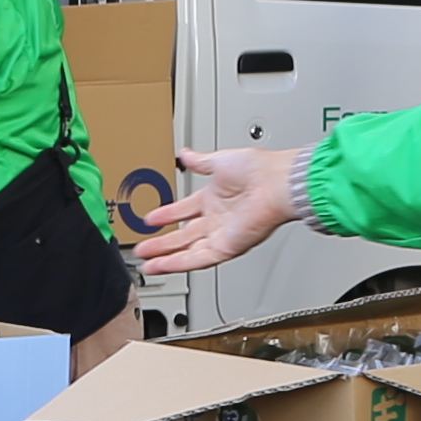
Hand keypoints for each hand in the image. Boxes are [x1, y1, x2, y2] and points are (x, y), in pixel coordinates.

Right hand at [128, 143, 314, 278]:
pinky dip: (179, 263)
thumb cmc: (259, 169)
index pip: (184, 210)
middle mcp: (218, 219)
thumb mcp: (220, 160)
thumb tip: (186, 154)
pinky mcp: (227, 247)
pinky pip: (198, 259)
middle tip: (142, 247)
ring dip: (166, 258)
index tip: (150, 219)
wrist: (277, 183)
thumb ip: (200, 161)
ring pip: (187, 251)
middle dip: (161, 243)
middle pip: (183, 235)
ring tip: (145, 263)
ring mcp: (222, 234)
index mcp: (215, 198)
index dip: (166, 215)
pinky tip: (163, 266)